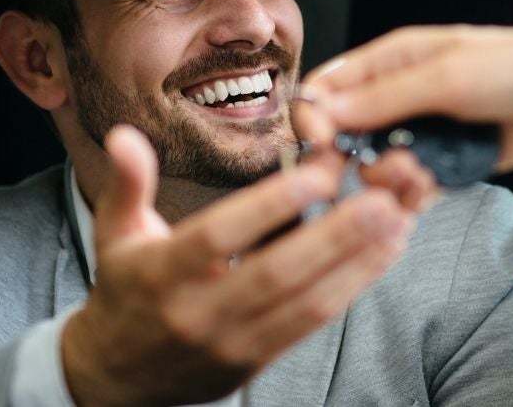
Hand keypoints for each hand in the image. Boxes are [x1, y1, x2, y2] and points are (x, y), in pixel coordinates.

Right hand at [61, 125, 435, 405]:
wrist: (119, 377)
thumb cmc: (126, 290)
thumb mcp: (115, 233)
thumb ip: (127, 183)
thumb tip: (125, 135)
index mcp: (162, 273)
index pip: (219, 236)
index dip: (270, 206)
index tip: (318, 172)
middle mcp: (200, 311)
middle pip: (276, 273)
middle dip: (334, 236)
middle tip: (381, 198)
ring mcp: (232, 342)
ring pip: (304, 304)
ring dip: (357, 263)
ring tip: (397, 221)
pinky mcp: (257, 362)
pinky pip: (311, 324)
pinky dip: (350, 288)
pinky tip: (382, 254)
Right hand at [300, 0, 512, 172]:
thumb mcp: (447, 75)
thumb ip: (384, 97)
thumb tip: (323, 110)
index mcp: (391, 61)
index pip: (326, 89)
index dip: (314, 120)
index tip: (324, 147)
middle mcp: (401, 97)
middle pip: (345, 136)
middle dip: (353, 159)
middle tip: (382, 170)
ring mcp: (425, 132)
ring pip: (377, 168)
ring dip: (390, 181)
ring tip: (421, 177)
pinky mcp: (448, 164)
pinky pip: (412, 189)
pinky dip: (413, 198)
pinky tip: (427, 193)